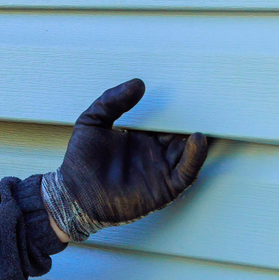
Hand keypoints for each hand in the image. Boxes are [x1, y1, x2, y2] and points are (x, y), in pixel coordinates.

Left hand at [41, 79, 207, 241]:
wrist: (74, 196)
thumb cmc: (80, 162)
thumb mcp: (92, 121)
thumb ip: (112, 101)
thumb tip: (138, 83)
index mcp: (140, 137)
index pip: (164, 120)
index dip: (174, 107)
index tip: (185, 88)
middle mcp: (154, 154)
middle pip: (180, 134)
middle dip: (191, 119)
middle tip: (204, 100)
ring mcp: (161, 171)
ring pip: (188, 152)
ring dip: (196, 137)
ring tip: (203, 118)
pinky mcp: (165, 189)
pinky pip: (186, 173)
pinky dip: (195, 158)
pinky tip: (197, 140)